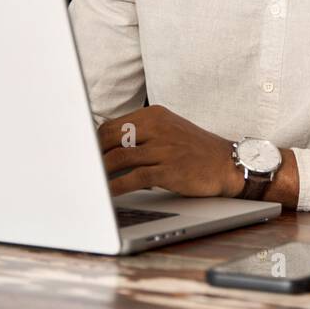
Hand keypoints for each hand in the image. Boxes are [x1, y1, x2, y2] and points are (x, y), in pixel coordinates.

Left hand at [96, 105, 243, 197]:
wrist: (228, 164)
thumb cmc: (195, 151)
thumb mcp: (170, 131)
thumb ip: (142, 134)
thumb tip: (107, 147)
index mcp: (156, 115)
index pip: (112, 125)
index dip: (94, 142)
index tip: (83, 155)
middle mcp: (158, 127)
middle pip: (111, 139)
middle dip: (93, 156)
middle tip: (81, 170)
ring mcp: (164, 148)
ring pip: (119, 158)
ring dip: (100, 173)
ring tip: (89, 183)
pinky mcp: (169, 169)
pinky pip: (133, 178)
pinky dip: (116, 187)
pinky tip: (107, 193)